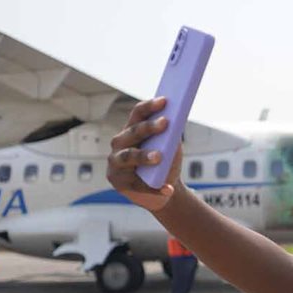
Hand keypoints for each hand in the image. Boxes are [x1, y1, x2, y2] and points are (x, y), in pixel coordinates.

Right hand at [107, 97, 183, 211]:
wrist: (163, 192)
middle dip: (149, 127)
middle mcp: (120, 143)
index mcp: (132, 130)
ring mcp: (116, 162)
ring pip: (129, 156)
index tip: (165, 101)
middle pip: (133, 132)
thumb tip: (177, 121)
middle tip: (165, 123)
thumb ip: (171, 135)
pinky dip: (153, 187)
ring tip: (159, 157)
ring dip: (144, 155)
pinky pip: (136, 183)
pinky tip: (167, 189)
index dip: (150, 106)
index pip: (138, 114)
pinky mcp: (118, 182)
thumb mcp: (170, 148)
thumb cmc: (165, 165)